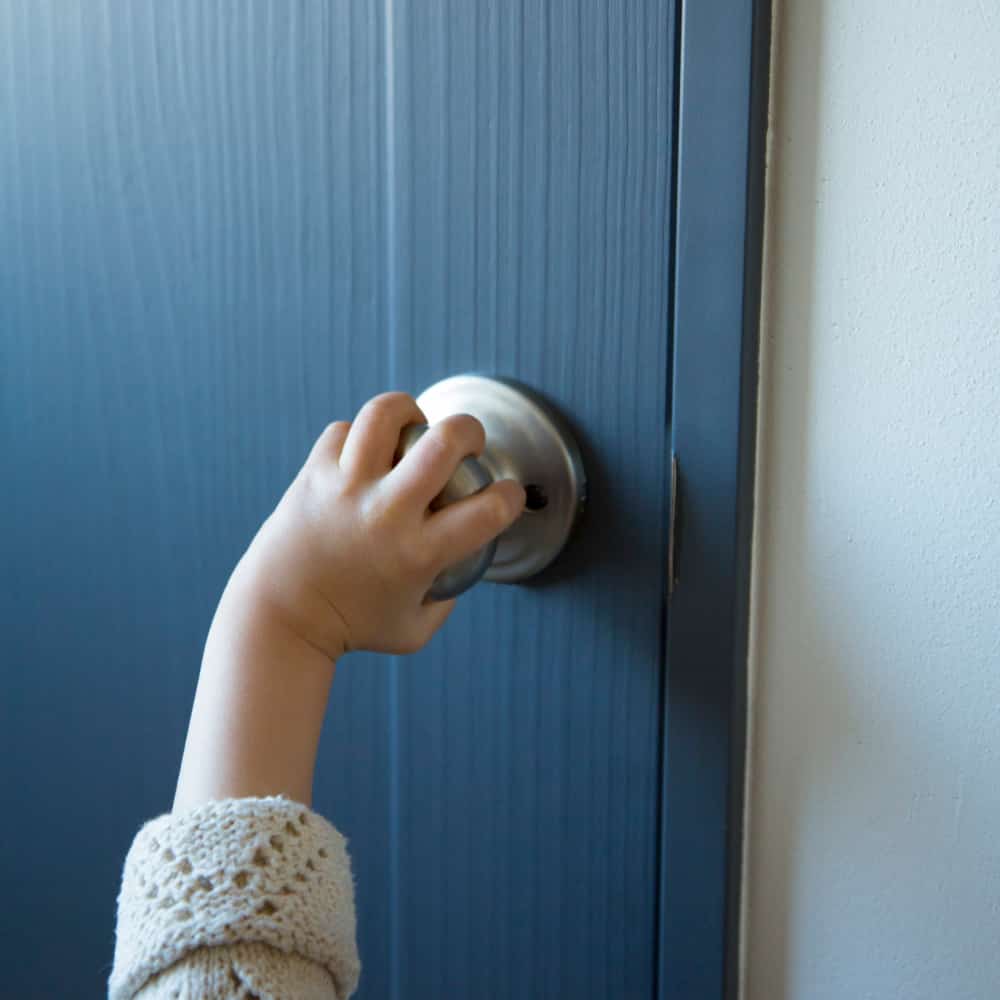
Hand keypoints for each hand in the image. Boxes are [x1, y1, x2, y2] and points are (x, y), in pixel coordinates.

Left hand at [226, 392, 525, 659]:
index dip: (510, 496)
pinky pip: (343, 430)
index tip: (504, 496)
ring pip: (387, 414)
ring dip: (410, 413)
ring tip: (413, 427)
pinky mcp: (314, 473)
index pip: (490, 510)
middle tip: (467, 444)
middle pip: (445, 441)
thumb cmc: (351, 627)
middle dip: (470, 431)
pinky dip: (359, 437)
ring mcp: (348, 487)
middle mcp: (387, 511)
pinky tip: (364, 454)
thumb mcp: (414, 629)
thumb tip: (464, 563)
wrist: (279, 616)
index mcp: (420, 552)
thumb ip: (447, 599)